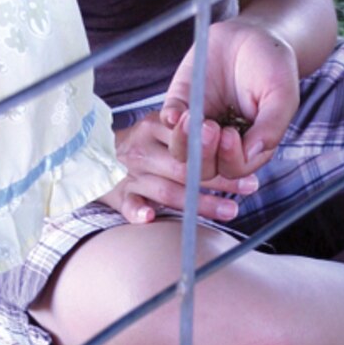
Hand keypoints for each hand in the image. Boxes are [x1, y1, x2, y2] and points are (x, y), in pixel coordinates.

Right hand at [101, 107, 260, 225]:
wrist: (94, 158)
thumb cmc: (142, 145)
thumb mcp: (160, 128)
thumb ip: (189, 133)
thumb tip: (236, 144)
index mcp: (155, 128)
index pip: (192, 140)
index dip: (221, 152)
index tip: (248, 163)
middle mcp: (144, 150)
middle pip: (185, 167)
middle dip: (220, 180)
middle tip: (249, 188)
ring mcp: (131, 174)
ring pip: (166, 190)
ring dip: (199, 202)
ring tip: (228, 211)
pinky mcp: (120, 195)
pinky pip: (129, 204)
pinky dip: (138, 210)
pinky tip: (149, 217)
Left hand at [160, 18, 300, 180]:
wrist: (253, 34)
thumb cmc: (273, 65)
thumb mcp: (282, 93)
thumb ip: (273, 125)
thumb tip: (254, 153)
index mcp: (250, 146)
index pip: (234, 169)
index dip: (230, 159)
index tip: (230, 134)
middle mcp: (221, 142)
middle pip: (204, 168)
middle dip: (203, 153)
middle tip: (210, 127)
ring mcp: (198, 124)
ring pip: (182, 151)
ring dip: (183, 141)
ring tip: (190, 118)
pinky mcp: (180, 103)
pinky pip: (166, 121)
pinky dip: (168, 119)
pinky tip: (176, 112)